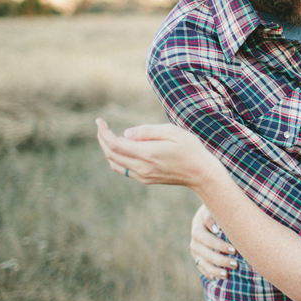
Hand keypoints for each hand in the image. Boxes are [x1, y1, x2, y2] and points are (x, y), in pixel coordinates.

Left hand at [96, 118, 217, 190]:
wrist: (201, 174)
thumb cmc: (190, 149)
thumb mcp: (173, 132)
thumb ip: (148, 131)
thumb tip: (126, 133)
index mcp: (148, 153)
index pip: (116, 144)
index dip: (104, 132)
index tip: (99, 121)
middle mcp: (142, 167)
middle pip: (111, 154)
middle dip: (102, 139)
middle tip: (101, 127)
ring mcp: (143, 175)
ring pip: (115, 163)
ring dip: (107, 150)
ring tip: (106, 137)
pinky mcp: (146, 179)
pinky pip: (123, 170)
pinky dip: (115, 159)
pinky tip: (119, 150)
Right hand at [191, 205, 238, 279]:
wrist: (211, 214)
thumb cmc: (217, 211)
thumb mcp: (214, 209)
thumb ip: (213, 216)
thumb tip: (215, 229)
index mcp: (197, 227)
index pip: (206, 239)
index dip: (219, 246)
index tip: (234, 250)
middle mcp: (194, 240)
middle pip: (205, 253)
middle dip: (220, 260)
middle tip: (235, 264)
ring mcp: (195, 250)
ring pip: (202, 263)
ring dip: (214, 270)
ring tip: (227, 275)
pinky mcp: (197, 257)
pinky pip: (201, 268)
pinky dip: (208, 273)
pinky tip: (217, 278)